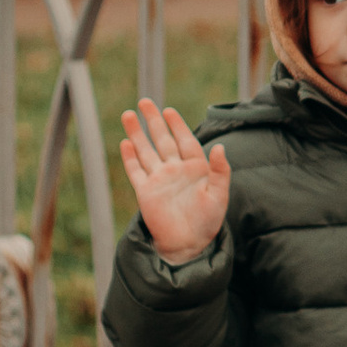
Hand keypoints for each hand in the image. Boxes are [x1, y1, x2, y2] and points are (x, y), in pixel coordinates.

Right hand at [120, 98, 230, 262]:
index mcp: (195, 168)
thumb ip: (221, 171)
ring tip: (128, 115)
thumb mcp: (220, 195)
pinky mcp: (146, 192)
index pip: (185, 140)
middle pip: (162, 140)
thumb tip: (220, 147)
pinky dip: (130, 158)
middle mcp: (175, 170)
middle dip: (153, 121)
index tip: (168, 111)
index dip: (177, 125)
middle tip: (144, 102)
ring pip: (146, 151)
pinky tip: (125, 143)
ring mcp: (159, 180)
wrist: (189, 244)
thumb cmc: (208, 221)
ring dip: (137, 134)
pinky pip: (136, 171)